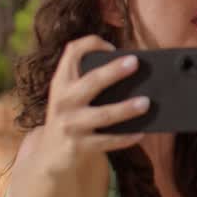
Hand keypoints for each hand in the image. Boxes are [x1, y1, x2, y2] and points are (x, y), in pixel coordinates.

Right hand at [43, 36, 147, 164]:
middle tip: (135, 62)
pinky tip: (141, 132)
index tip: (112, 46)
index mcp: (62, 81)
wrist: (50, 153)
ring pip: (103, 115)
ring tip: (146, 102)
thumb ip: (91, 81)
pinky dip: (125, 137)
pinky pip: (107, 141)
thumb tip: (133, 72)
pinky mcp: (79, 146)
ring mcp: (70, 124)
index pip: (72, 52)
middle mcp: (64, 100)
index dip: (92, 44)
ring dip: (126, 108)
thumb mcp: (71, 94)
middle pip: (91, 82)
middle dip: (113, 71)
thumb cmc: (72, 115)